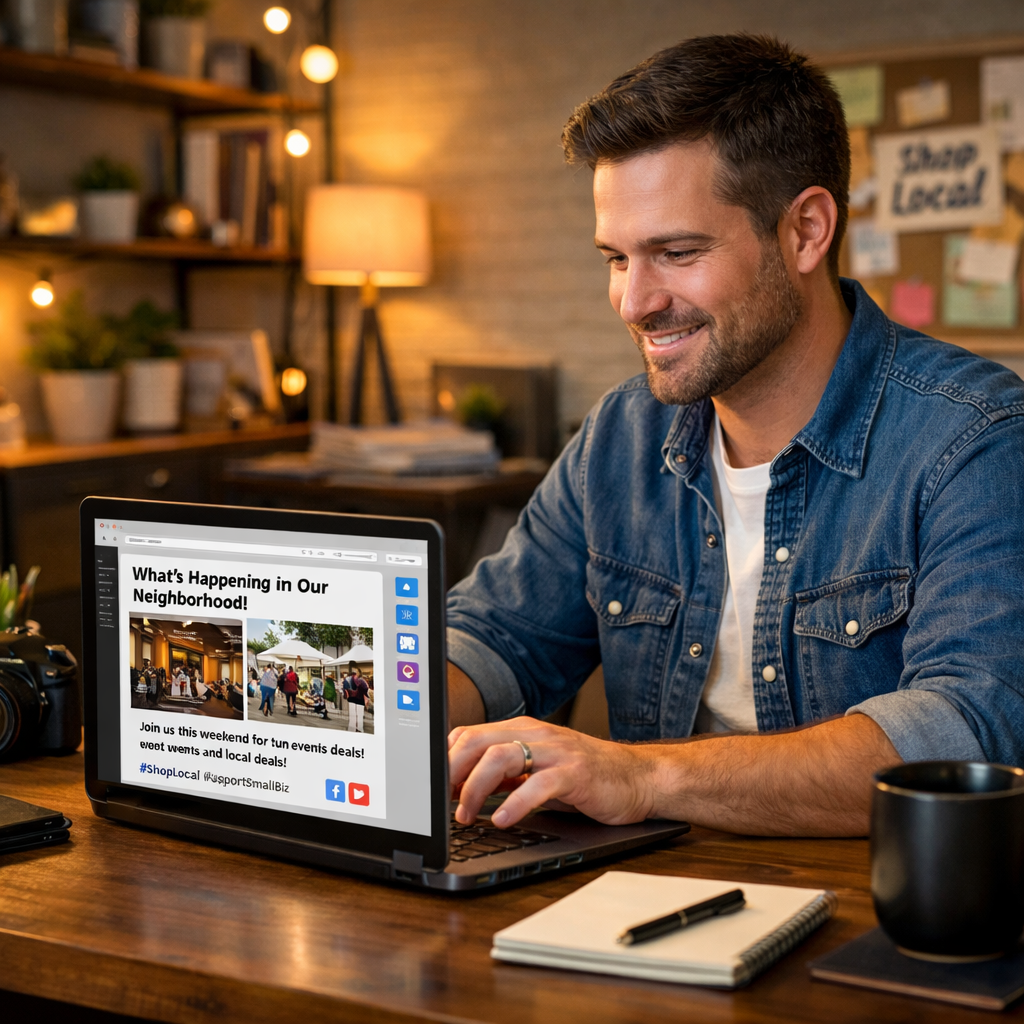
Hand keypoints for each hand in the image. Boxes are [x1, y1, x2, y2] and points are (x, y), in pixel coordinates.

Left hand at [448, 716, 655, 827]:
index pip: (468, 734)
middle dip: (451, 772)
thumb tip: (458, 789)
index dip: (444, 760)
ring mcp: (556, 751)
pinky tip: (502, 820)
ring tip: (466, 815)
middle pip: (477, 741)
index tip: (432, 789)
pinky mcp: (576, 773)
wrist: (637, 778)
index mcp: (521, 730)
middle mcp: (535, 734)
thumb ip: (503, 773)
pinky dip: (515, 803)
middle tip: (441, 803)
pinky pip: (538, 785)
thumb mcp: (536, 770)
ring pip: (500, 757)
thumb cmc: (584, 777)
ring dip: (475, 788)